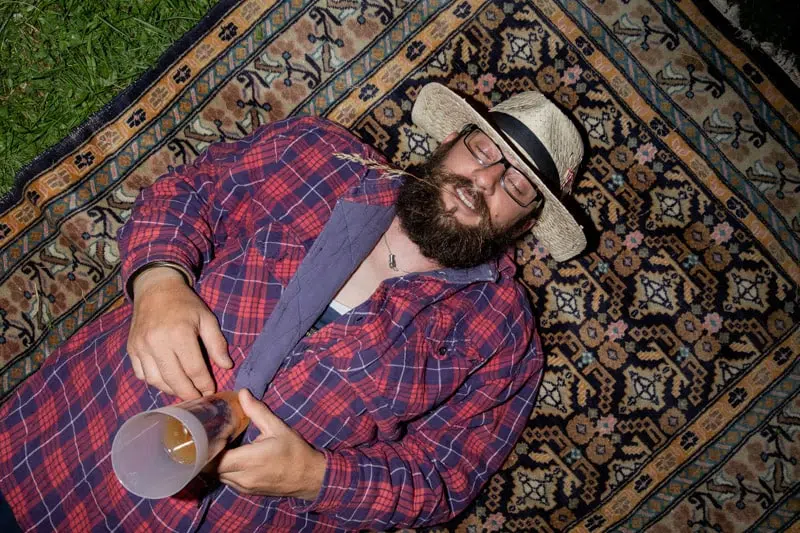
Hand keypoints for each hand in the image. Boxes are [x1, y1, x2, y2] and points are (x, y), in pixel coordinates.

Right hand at [127, 265, 232, 399]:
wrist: (155, 289)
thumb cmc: (185, 304)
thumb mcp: (207, 318)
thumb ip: (217, 343)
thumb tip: (227, 366)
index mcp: (180, 334)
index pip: (194, 369)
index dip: (204, 384)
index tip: (211, 391)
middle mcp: (158, 342)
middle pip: (174, 379)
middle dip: (188, 393)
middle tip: (198, 399)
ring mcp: (141, 347)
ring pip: (156, 380)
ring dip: (171, 390)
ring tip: (184, 391)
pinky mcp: (131, 349)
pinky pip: (142, 374)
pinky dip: (154, 382)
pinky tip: (166, 381)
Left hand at [212, 389, 326, 500]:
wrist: (310, 477)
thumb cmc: (295, 451)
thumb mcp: (277, 427)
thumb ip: (257, 411)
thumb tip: (242, 393)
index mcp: (249, 460)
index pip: (213, 460)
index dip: (206, 448)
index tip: (205, 433)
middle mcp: (243, 477)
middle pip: (211, 469)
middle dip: (207, 454)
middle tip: (208, 437)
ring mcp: (244, 487)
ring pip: (217, 476)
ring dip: (214, 463)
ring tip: (216, 446)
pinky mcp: (246, 492)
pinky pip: (227, 480)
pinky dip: (223, 470)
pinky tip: (228, 457)